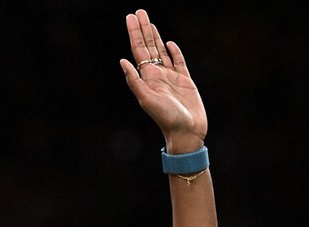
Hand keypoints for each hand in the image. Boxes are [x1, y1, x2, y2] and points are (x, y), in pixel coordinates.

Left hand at [119, 10, 206, 152]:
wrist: (186, 132)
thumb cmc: (166, 118)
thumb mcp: (147, 100)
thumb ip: (134, 81)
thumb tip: (122, 61)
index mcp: (147, 77)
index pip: (138, 50)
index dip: (134, 33)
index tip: (131, 17)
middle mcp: (157, 75)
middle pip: (148, 46)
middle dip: (143, 29)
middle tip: (139, 11)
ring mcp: (171, 77)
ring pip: (161, 51)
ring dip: (155, 36)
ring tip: (150, 21)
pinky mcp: (185, 81)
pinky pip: (178, 62)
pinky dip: (174, 51)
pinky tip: (169, 43)